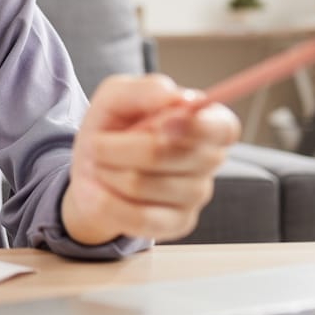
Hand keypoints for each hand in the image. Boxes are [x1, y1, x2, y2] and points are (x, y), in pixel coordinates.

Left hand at [62, 74, 241, 244]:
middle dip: (117, 147)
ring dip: (107, 171)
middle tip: (97, 144)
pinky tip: (99, 194)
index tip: (161, 122)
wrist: (92, 172)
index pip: (222, 127)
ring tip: (101, 166)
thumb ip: (146, 90)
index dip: (195, 126)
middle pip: (166, 153)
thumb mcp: (118, 96)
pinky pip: (139, 218)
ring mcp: (197, 195)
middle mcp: (210, 159)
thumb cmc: (113, 127)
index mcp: (206, 121)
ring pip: (142, 184)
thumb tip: (174, 98)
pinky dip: (106, 202)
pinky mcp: (177, 224)